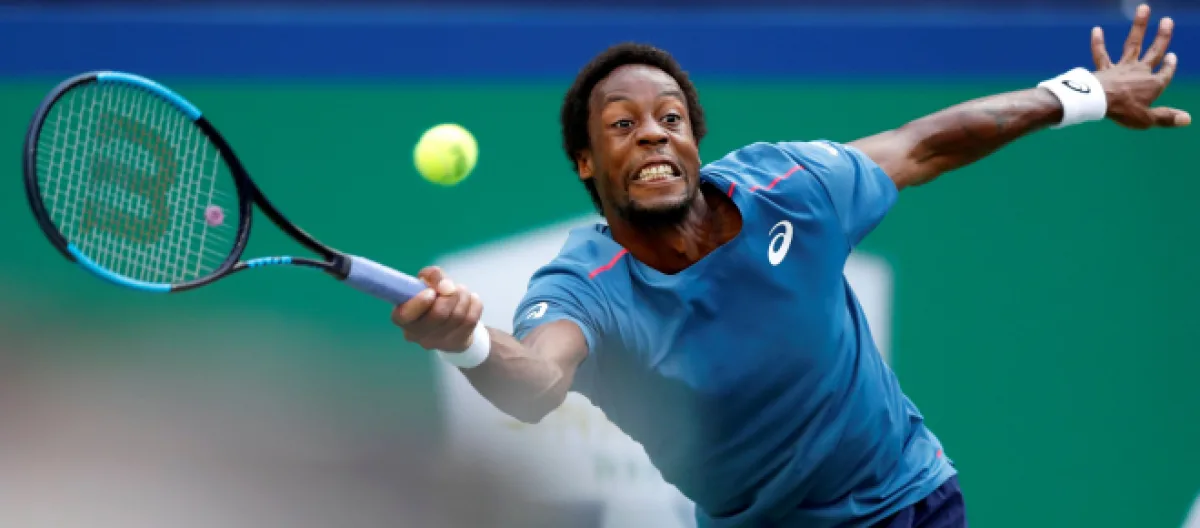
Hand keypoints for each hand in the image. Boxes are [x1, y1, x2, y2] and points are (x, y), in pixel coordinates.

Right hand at [390, 266, 482, 351]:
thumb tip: (445, 284)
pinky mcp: (457, 343)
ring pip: (457, 316)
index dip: (419, 302)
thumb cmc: (433, 300)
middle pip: (438, 314)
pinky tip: (472, 299)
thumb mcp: (427, 284)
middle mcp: (417, 334)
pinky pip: (471, 320)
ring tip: (462, 291)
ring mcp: (438, 342)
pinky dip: (475, 304)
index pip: (404, 316)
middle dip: (450, 295)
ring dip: (463, 296)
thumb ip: (431, 276)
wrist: (451, 324)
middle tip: (452, 287)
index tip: (431, 291)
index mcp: (403, 318)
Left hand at [1091, 3, 1190, 128]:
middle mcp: (1139, 71)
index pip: (1165, 73)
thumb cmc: (1124, 111)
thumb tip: (1187, 119)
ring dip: (1139, 26)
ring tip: (1144, 8)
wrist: (1098, 102)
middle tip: (1167, 20)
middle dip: (1162, 36)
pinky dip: (1098, 42)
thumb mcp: (1147, 119)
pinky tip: (1096, 29)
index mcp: (1153, 84)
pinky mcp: (1104, 68)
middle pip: (1154, 51)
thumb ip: (1166, 117)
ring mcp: (1121, 67)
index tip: (1172, 56)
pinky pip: (1101, 53)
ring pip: (1132, 43)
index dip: (1169, 66)